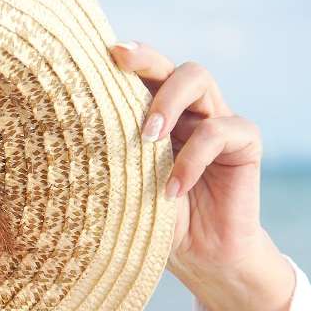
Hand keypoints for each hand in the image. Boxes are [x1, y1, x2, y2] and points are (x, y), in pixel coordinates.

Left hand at [109, 41, 266, 270]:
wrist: (202, 259)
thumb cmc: (156, 220)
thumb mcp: (125, 184)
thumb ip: (111, 153)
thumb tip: (66, 130)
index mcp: (158, 114)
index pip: (145, 74)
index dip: (129, 57)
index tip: (105, 52)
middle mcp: (190, 110)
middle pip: (173, 64)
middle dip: (147, 60)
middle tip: (121, 64)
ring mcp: (219, 120)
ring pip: (199, 79)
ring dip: (167, 101)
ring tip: (146, 137)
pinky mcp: (244, 143)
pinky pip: (219, 131)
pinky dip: (192, 159)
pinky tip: (173, 190)